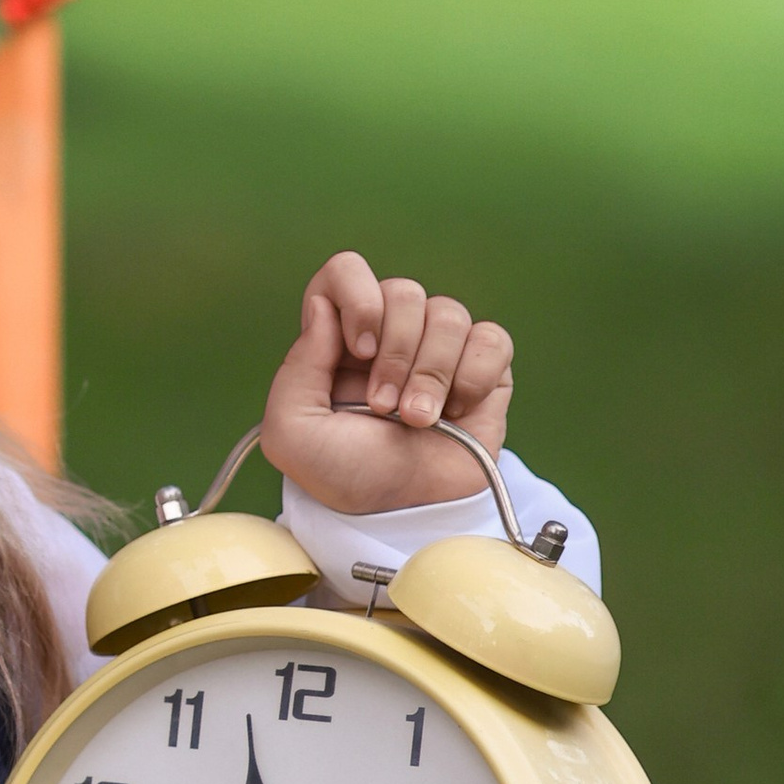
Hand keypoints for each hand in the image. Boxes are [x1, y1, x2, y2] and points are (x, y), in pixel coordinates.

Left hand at [262, 251, 514, 517]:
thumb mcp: (293, 431)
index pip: (346, 271)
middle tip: (384, 407)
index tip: (358, 349)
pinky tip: (457, 410)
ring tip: (418, 420)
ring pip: (449, 313)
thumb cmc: (346, 474)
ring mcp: (438, 348)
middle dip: (396, 354)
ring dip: (431, 373)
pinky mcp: (484, 368)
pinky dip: (474, 375)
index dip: (357, 297)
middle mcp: (389, 333)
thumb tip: (322, 306)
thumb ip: (298, 366)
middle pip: (403, 291)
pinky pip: (491, 338)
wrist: (401, 512)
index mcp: (340, 337)